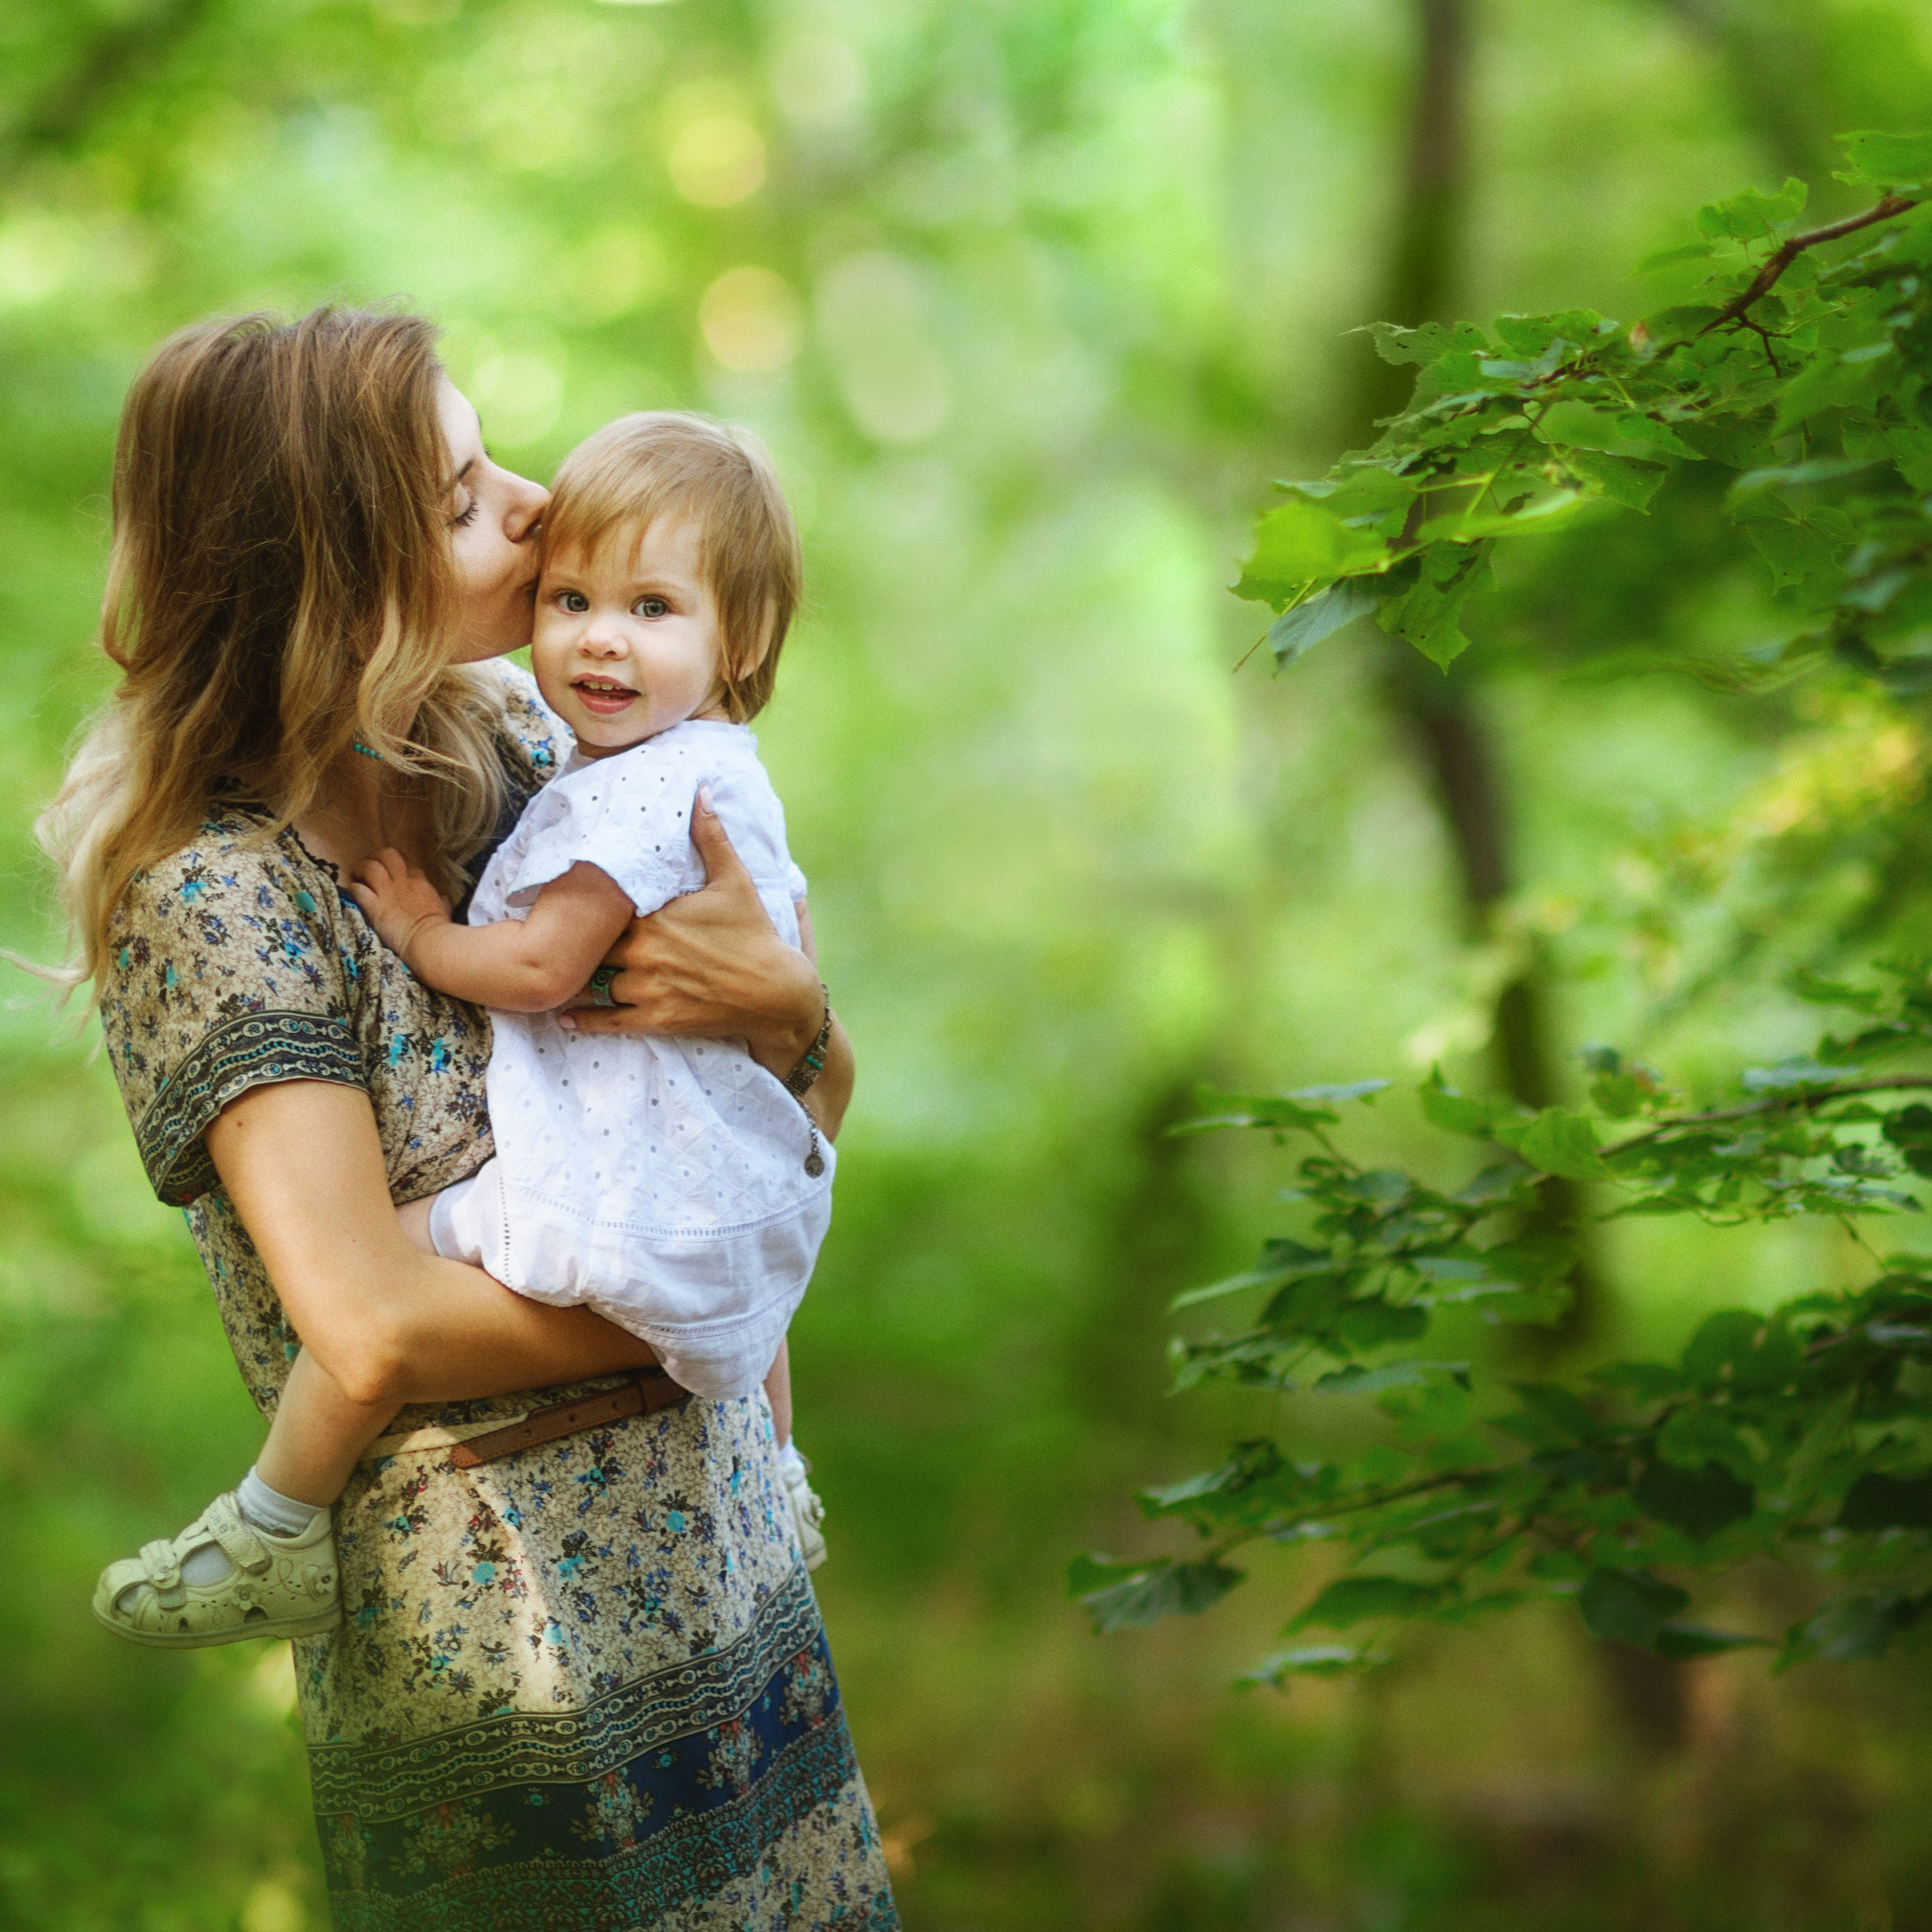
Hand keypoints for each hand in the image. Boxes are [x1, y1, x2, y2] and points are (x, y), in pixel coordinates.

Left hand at [347, 847, 452, 965]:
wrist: (428, 941)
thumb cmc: (439, 929)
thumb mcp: (444, 911)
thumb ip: (442, 902)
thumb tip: (443, 899)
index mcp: (421, 883)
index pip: (409, 866)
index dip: (401, 869)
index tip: (396, 877)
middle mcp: (403, 883)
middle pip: (388, 855)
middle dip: (377, 857)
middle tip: (372, 866)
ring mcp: (387, 893)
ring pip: (371, 867)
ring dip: (362, 869)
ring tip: (359, 875)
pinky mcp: (374, 907)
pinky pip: (358, 890)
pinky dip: (354, 889)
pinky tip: (354, 892)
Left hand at [559, 787, 820, 1067]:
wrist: (777, 993)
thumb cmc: (755, 934)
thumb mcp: (734, 880)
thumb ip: (710, 837)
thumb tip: (699, 791)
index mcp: (655, 917)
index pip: (601, 910)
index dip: (581, 907)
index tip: (561, 901)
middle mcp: (644, 953)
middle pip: (591, 948)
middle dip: (576, 945)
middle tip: (548, 940)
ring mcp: (648, 989)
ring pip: (594, 985)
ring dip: (576, 982)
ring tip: (552, 976)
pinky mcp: (657, 1019)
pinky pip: (608, 1021)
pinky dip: (584, 1020)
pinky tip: (565, 1016)